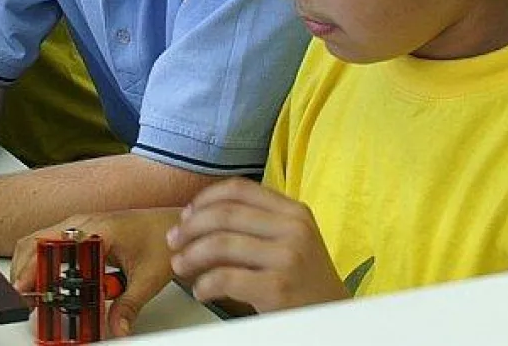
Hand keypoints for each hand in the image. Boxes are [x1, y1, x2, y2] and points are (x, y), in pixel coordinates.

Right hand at [11, 209, 180, 337]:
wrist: (172, 224)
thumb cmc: (161, 239)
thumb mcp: (147, 278)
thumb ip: (128, 306)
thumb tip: (116, 327)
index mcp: (98, 230)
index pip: (55, 248)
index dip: (37, 270)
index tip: (31, 292)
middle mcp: (82, 224)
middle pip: (36, 242)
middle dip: (25, 271)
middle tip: (26, 299)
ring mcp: (78, 226)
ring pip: (38, 241)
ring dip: (30, 266)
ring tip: (32, 295)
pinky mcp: (78, 233)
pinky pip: (49, 244)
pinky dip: (40, 263)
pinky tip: (45, 284)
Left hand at [167, 177, 348, 312]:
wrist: (334, 318)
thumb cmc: (304, 279)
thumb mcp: (291, 239)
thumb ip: (256, 223)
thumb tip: (197, 216)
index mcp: (294, 211)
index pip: (239, 189)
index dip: (205, 198)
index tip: (186, 213)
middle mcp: (294, 228)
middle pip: (225, 214)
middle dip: (190, 227)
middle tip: (173, 241)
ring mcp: (288, 257)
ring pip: (221, 244)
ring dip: (191, 255)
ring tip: (180, 266)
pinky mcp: (278, 287)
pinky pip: (226, 278)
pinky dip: (205, 284)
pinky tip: (202, 291)